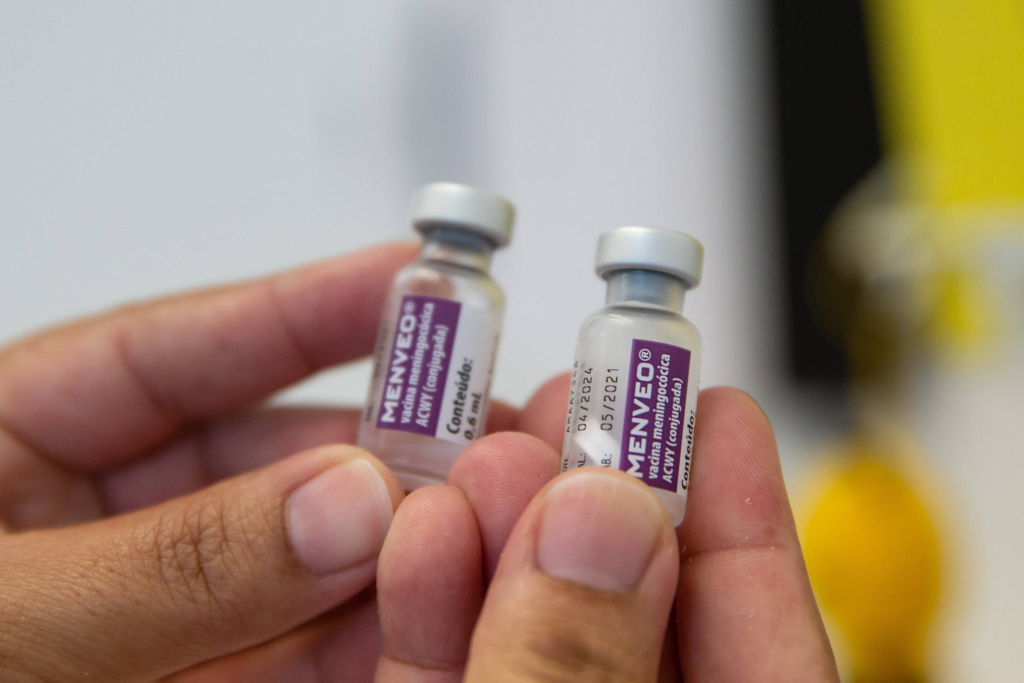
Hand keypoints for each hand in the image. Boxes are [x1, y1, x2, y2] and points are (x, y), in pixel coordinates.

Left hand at [0, 242, 526, 680]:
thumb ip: (166, 566)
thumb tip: (348, 502)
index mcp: (18, 443)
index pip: (185, 349)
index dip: (308, 307)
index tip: (416, 281)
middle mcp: (107, 523)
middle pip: (272, 455)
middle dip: (384, 442)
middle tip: (485, 426)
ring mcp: (164, 615)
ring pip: (305, 561)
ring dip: (396, 547)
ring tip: (485, 524)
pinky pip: (300, 656)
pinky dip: (367, 642)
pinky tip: (431, 622)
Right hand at [373, 379, 841, 681]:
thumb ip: (580, 673)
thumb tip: (601, 522)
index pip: (767, 649)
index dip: (745, 522)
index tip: (715, 409)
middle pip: (640, 618)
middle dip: (605, 504)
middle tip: (579, 406)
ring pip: (535, 639)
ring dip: (505, 540)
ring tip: (489, 454)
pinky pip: (454, 681)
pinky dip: (430, 612)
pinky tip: (426, 534)